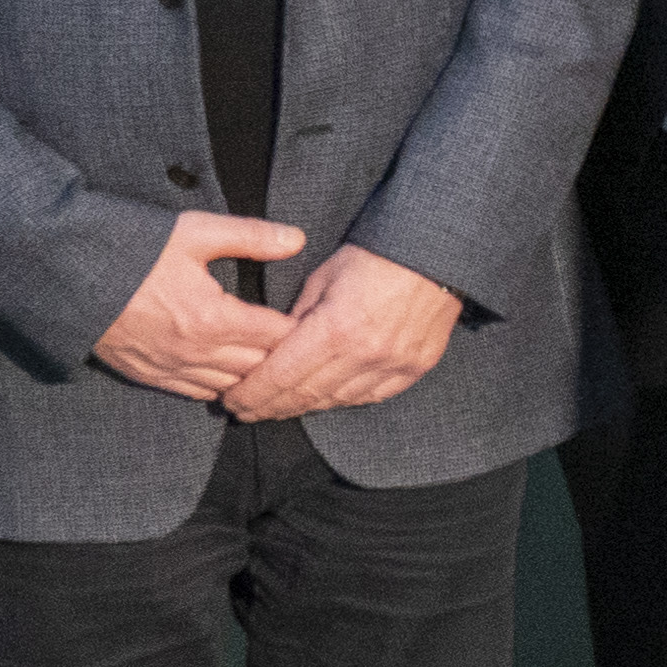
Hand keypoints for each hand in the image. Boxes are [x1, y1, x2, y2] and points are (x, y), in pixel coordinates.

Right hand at [91, 212, 302, 400]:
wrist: (68, 273)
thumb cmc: (132, 249)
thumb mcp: (194, 232)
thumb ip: (251, 237)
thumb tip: (298, 239)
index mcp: (214, 318)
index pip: (278, 336)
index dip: (298, 329)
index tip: (309, 320)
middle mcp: (196, 352)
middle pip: (260, 367)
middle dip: (280, 355)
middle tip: (294, 341)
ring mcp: (171, 368)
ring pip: (231, 386)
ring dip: (250, 374)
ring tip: (265, 359)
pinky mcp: (148, 376)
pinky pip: (197, 393)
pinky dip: (218, 385)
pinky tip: (226, 372)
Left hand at [220, 245, 469, 422]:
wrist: (434, 253)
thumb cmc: (374, 256)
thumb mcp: (323, 277)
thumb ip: (298, 317)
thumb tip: (278, 345)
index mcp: (335, 327)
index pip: (282, 375)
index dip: (253, 394)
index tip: (233, 402)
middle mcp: (364, 353)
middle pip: (306, 395)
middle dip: (271, 407)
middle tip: (247, 412)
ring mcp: (393, 364)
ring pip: (338, 400)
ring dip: (305, 407)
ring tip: (282, 408)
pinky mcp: (414, 367)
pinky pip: (372, 396)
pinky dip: (345, 400)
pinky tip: (327, 400)